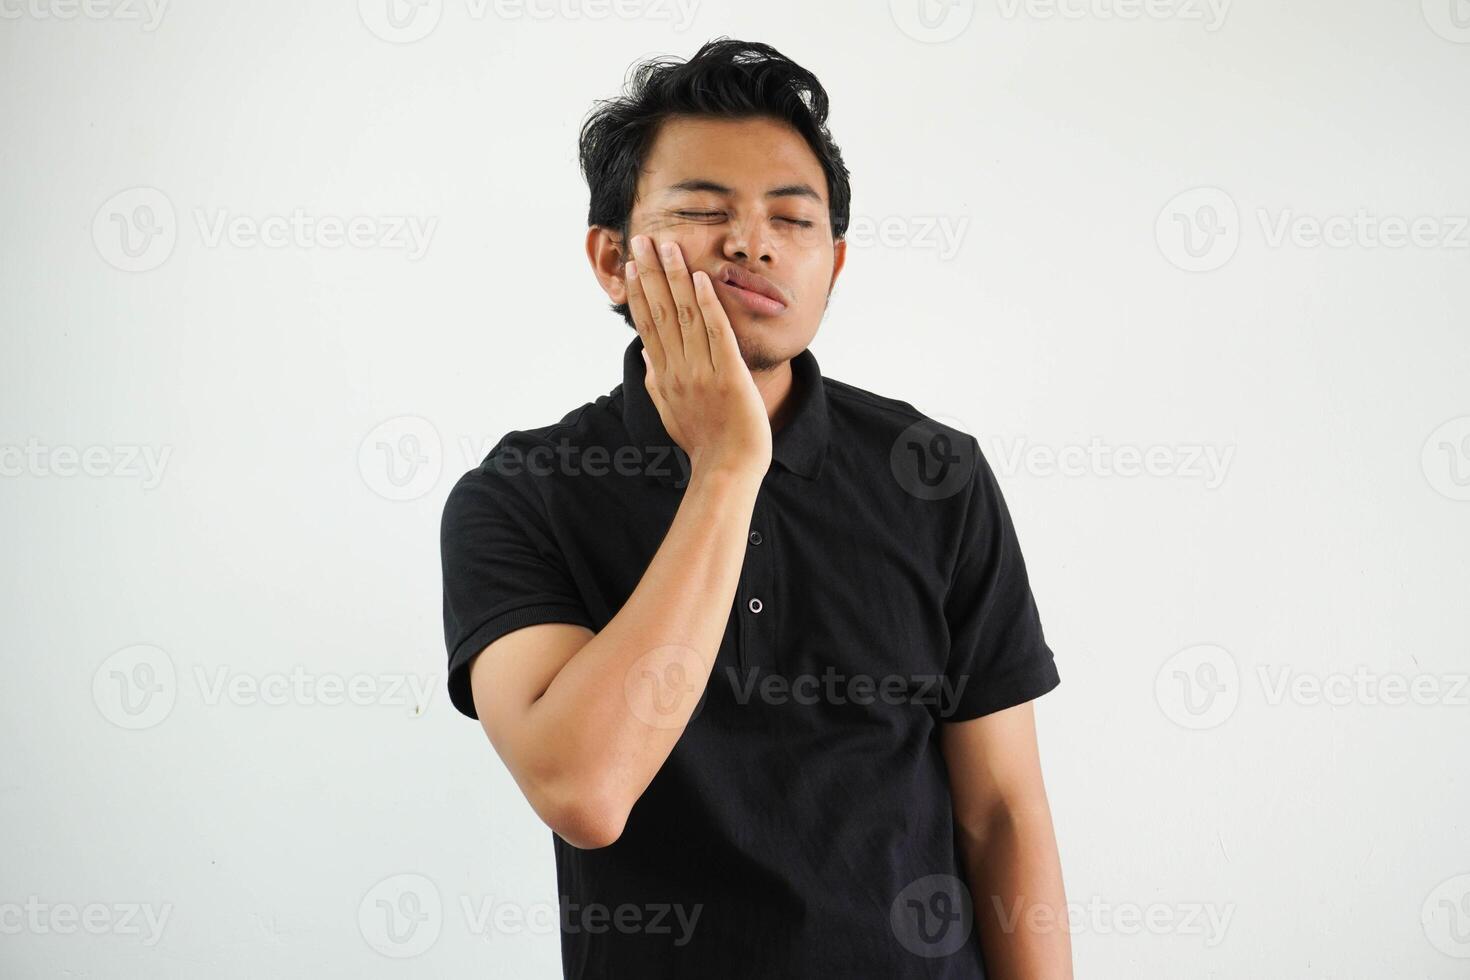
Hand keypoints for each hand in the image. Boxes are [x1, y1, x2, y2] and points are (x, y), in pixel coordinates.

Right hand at [623, 235, 771, 480]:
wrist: (727, 469)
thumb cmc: (703, 442)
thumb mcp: (670, 412)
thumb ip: (658, 382)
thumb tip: (648, 356)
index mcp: (664, 377)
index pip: (648, 325)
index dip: (638, 293)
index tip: (631, 266)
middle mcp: (677, 370)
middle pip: (661, 313)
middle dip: (650, 274)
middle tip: (642, 241)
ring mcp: (702, 372)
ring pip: (686, 316)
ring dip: (676, 279)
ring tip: (668, 248)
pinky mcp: (729, 376)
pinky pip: (717, 333)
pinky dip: (709, 304)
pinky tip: (701, 278)